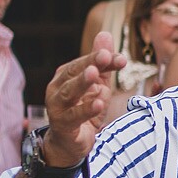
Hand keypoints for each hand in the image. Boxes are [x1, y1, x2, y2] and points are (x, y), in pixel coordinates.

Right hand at [44, 30, 128, 162]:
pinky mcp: (62, 124)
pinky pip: (73, 116)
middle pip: (74, 73)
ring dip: (82, 82)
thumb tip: (105, 33)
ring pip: (69, 92)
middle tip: (105, 56)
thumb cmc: (84, 110)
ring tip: (95, 74)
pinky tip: (99, 103)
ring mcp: (57, 106)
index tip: (121, 58)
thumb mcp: (98, 86)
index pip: (85, 63)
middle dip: (90, 63)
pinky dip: (86, 110)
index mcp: (66, 75)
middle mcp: (57, 88)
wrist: (71, 143)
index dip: (102, 58)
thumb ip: (103, 64)